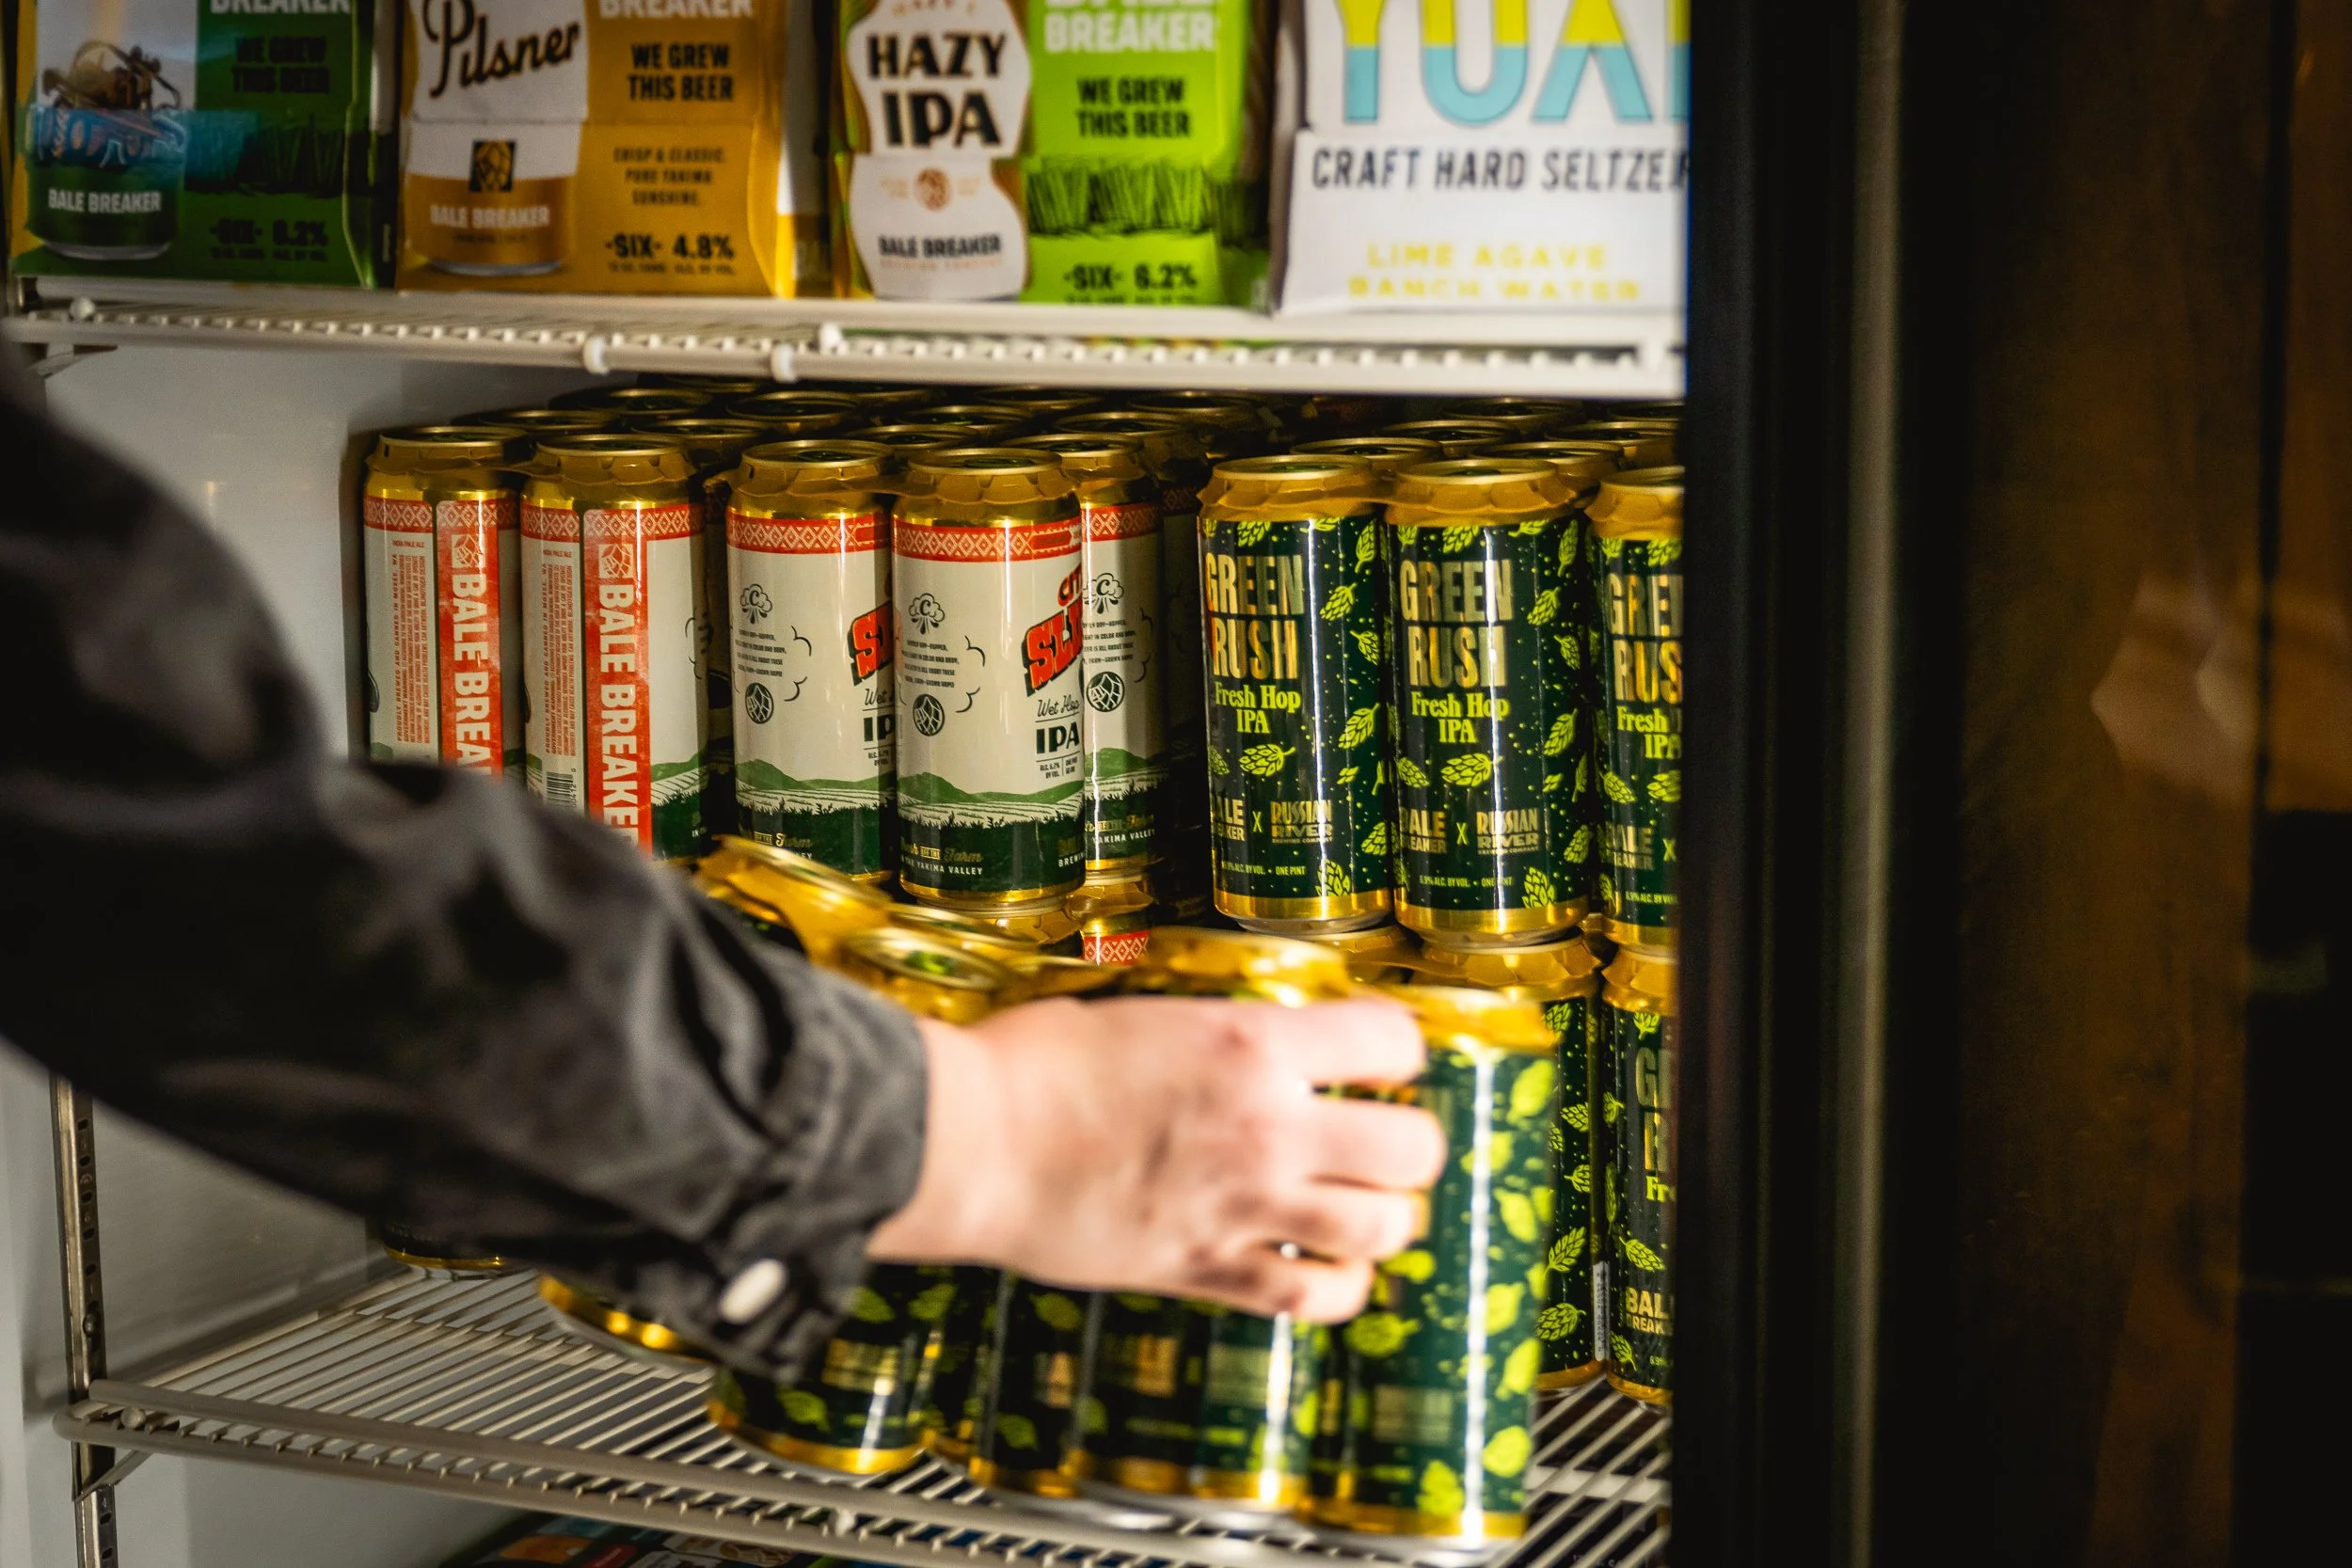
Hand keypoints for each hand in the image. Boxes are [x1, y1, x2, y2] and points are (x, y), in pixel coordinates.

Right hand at [866, 994, 1445, 1321]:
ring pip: (1382, 1228)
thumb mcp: (1142, 1016)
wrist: (970, 1142)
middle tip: (1382, 1143)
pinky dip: (1337, 1289)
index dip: (1398, 1051)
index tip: (1383, 1062)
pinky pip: (1315, 1298)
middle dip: (1408, 1146)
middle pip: (1410, 1148)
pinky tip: (1323, 1270)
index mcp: (1250, 1044)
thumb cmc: (1030, 1068)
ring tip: (1363, 1209)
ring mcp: (1244, 1204)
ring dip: (1384, 1219)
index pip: (1391, 1042)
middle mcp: (1267, 1125)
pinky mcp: (1209, 1269)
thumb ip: (1214, 1037)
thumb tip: (1248, 1048)